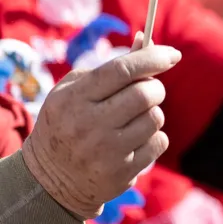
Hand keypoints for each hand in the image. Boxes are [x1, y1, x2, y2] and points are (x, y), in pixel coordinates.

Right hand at [22, 33, 179, 218]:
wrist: (48, 182)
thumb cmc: (66, 124)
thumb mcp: (73, 92)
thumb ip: (110, 67)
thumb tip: (144, 41)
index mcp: (73, 99)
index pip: (122, 70)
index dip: (152, 58)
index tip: (173, 54)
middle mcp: (88, 125)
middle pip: (146, 93)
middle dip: (154, 87)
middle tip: (147, 91)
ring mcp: (105, 151)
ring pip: (156, 117)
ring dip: (151, 114)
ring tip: (131, 121)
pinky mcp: (122, 172)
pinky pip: (159, 142)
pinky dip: (153, 138)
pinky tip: (132, 142)